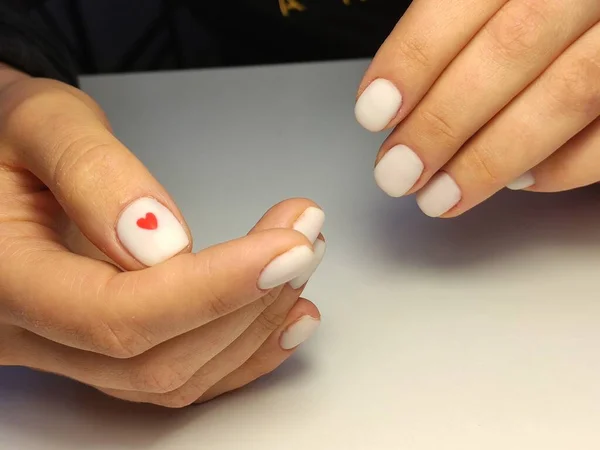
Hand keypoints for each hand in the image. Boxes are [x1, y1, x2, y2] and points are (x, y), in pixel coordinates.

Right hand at [0, 66, 325, 406]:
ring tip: (298, 263)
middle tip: (304, 240)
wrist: (2, 164)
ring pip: (172, 376)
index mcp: (2, 279)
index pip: (117, 314)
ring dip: (252, 324)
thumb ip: (95, 175)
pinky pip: (172, 378)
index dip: (213, 289)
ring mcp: (63, 352)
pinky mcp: (96, 351)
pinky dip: (238, 353)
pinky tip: (282, 318)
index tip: (285, 247)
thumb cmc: (10, 136)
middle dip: (248, 302)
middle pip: (155, 359)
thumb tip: (164, 243)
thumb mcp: (43, 124)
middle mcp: (27, 334)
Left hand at [355, 0, 599, 216]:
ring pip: (569, 92)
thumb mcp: (496, 0)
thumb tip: (401, 102)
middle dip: (442, 122)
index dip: (413, 59)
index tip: (373, 111)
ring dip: (491, 158)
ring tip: (440, 196)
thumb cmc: (546, 12)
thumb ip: (459, 29)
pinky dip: (564, 166)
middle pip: (512, 49)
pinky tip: (518, 183)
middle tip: (397, 172)